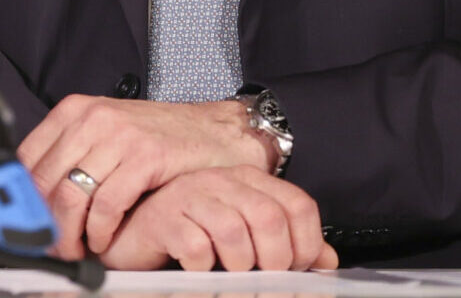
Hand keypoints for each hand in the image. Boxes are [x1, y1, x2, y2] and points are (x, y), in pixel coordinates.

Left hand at [18, 94, 272, 256]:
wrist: (220, 132)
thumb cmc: (162, 139)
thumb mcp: (107, 137)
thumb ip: (74, 158)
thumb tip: (34, 198)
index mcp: (74, 111)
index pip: (26, 158)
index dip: (20, 198)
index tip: (25, 225)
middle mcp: (92, 118)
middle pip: (44, 181)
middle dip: (44, 223)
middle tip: (51, 248)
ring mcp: (119, 135)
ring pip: (71, 195)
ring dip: (69, 233)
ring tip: (76, 250)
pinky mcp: (145, 156)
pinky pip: (107, 204)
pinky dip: (100, 230)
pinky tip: (104, 241)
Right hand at [96, 166, 335, 270]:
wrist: (133, 238)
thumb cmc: (192, 237)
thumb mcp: (246, 239)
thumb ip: (286, 246)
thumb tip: (327, 260)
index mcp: (247, 180)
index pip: (297, 205)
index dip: (306, 244)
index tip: (295, 269)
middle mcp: (221, 180)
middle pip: (269, 219)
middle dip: (274, 262)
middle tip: (264, 280)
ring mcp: (189, 195)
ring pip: (235, 234)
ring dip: (238, 268)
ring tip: (227, 275)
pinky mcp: (162, 218)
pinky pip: (198, 249)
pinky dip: (204, 269)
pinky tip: (198, 270)